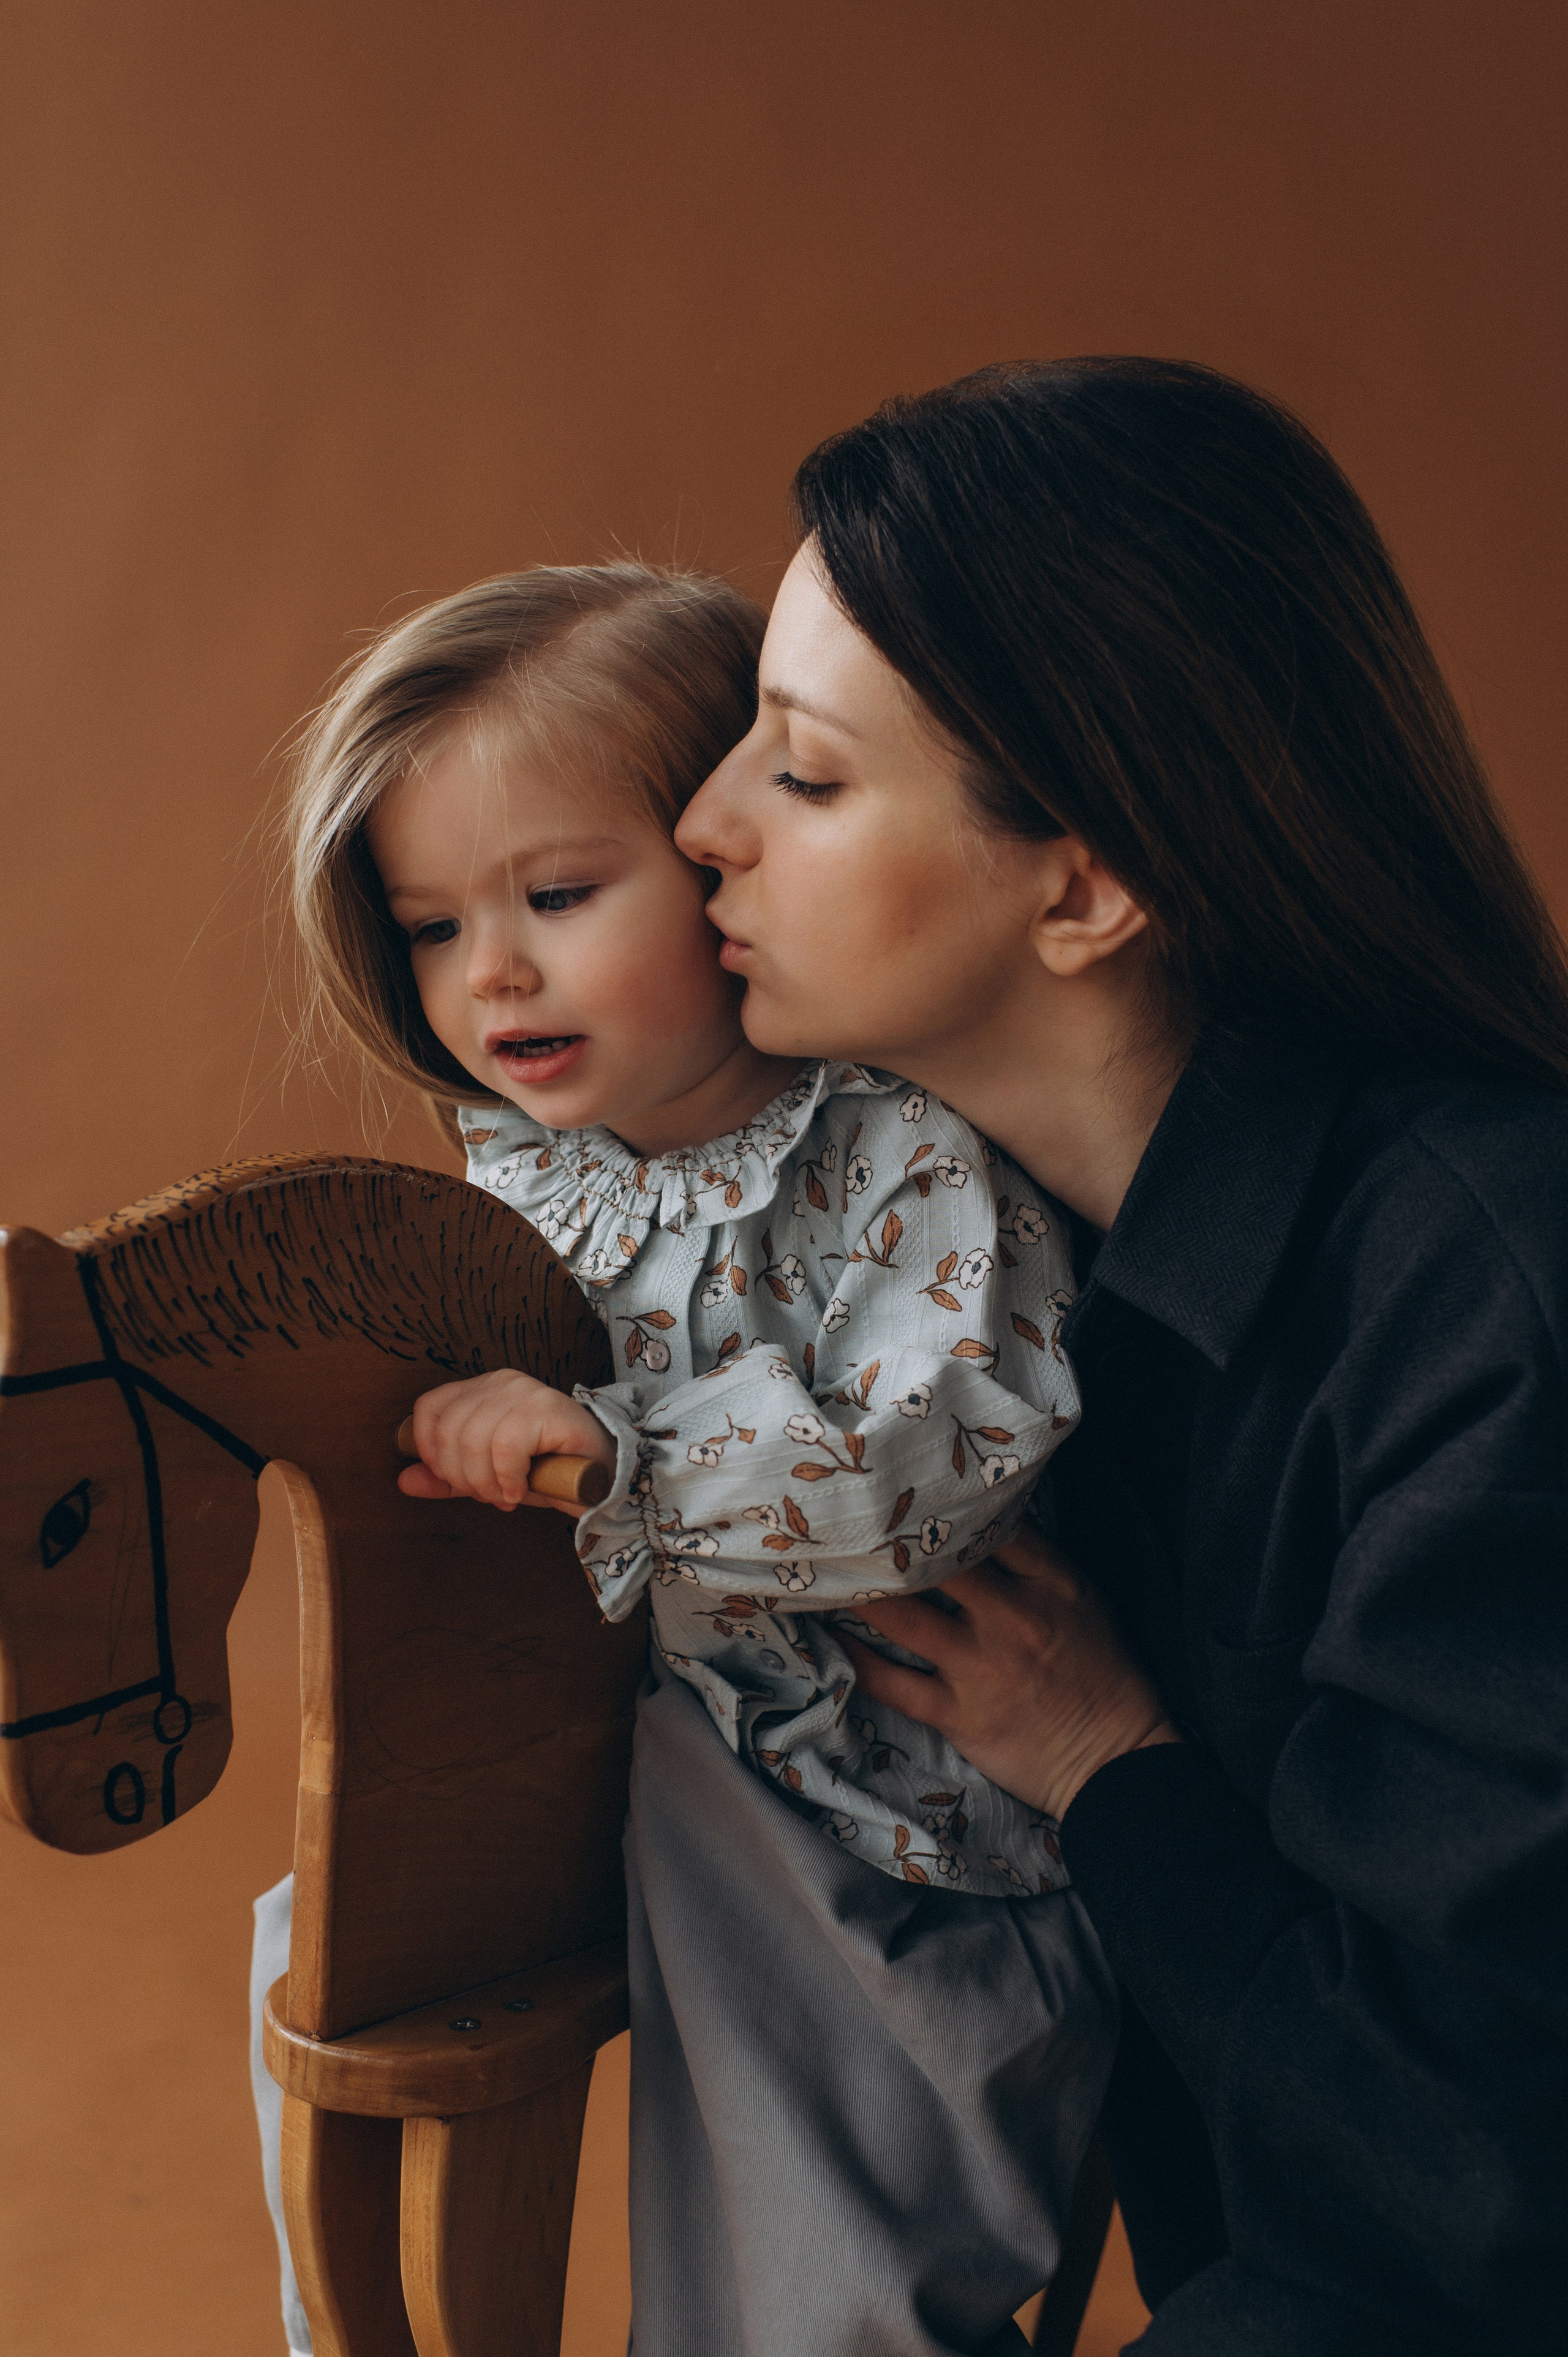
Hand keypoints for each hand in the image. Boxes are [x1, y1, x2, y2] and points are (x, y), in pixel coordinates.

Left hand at [397, 1368, 614, 1514]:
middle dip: (462, 1477)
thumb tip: (404, 1481)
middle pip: (448, 1431)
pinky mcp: (547, 1408)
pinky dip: (508, 1478)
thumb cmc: (545, 1470)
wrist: (601, 1475)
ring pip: (473, 1441)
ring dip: (485, 1483)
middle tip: (488, 1494)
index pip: (429, 1409)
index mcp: (481, 1388)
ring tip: (505, 1494)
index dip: (431, 1452)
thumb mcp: (486, 1476)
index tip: (456, 1479)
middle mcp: (501, 1382)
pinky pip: (505, 1448)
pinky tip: (520, 1489)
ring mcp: (525, 1391)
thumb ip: (446, 1478)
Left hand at [839, 1525, 1181, 1819]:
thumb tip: (981, 1520)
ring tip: (823, 1570)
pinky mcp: (959, 1714)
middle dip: (890, 1541)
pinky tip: (830, 1636)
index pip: (993, 1525)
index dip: (946, 1501)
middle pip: (935, 1562)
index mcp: (1050, 1583)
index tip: (908, 1486)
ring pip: (902, 1616)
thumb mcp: (1084, 1601)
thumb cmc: (1103, 1674)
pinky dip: (856, 1658)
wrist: (1115, 1761)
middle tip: (845, 1521)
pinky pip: (893, 1682)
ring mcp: (981, 1666)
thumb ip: (1036, 1561)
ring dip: (859, 1593)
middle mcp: (1011, 1617)